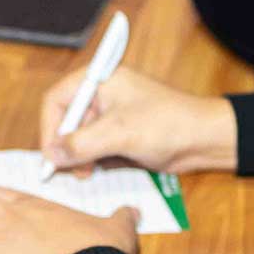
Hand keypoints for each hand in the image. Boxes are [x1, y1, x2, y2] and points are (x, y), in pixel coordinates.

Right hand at [39, 66, 237, 173]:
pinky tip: (106, 169)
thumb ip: (81, 144)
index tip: (51, 156)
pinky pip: (97, 149)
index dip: (49, 129)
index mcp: (100, 81)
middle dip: (67, 148)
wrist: (205, 139)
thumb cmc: (167, 125)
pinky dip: (97, 162)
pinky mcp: (121, 135)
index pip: (57, 100)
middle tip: (72, 170)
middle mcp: (103, 95)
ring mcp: (112, 116)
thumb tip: (51, 155)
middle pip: (67, 122)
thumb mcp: (118, 134)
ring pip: (80, 139)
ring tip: (90, 173)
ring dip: (82, 158)